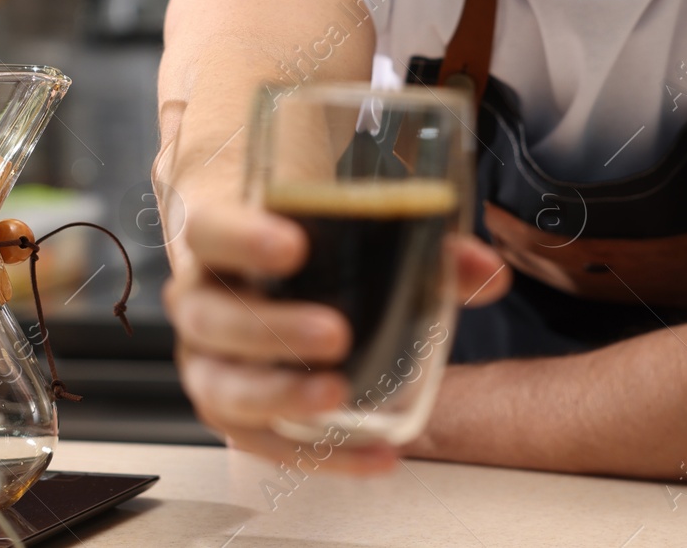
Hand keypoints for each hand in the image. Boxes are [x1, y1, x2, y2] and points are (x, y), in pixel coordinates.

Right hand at [163, 197, 509, 473]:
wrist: (265, 276)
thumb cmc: (307, 250)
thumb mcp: (350, 232)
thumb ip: (420, 245)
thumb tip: (487, 270)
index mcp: (217, 242)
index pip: (209, 231)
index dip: (243, 238)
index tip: (292, 246)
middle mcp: (200, 302)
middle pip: (211, 318)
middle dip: (272, 329)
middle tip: (335, 334)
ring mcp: (208, 363)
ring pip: (222, 389)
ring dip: (279, 397)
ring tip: (336, 398)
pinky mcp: (232, 413)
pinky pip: (263, 443)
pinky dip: (320, 454)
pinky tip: (375, 455)